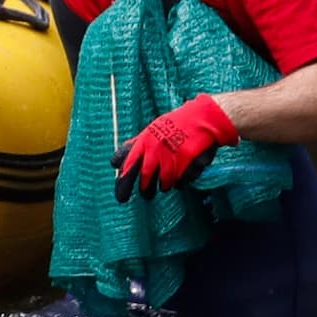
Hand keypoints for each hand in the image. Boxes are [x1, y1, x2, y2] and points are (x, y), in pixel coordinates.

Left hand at [115, 95, 238, 199]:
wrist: (202, 118)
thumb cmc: (174, 126)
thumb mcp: (150, 131)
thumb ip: (133, 147)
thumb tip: (114, 164)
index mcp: (144, 141)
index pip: (128, 164)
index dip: (124, 182)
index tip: (121, 197)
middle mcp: (156, 149)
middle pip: (146, 177)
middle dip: (145, 189)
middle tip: (146, 196)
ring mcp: (173, 155)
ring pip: (165, 182)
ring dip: (164, 186)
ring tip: (165, 186)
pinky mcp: (189, 161)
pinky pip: (182, 181)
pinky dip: (180, 183)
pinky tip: (181, 178)